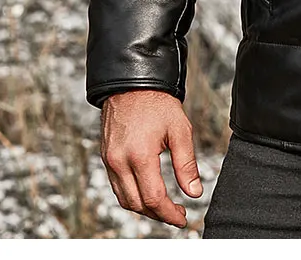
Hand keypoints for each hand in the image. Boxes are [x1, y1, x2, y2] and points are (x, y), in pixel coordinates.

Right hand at [100, 89, 202, 227]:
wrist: (132, 83)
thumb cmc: (157, 103)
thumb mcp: (180, 130)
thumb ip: (187, 164)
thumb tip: (195, 192)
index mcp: (139, 155)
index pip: (154, 198)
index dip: (169, 213)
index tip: (182, 218)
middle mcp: (119, 162)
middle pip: (137, 204)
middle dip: (158, 214)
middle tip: (176, 214)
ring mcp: (109, 160)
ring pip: (124, 199)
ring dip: (144, 208)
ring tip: (164, 207)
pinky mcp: (105, 157)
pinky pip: (116, 186)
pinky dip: (131, 195)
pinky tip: (146, 192)